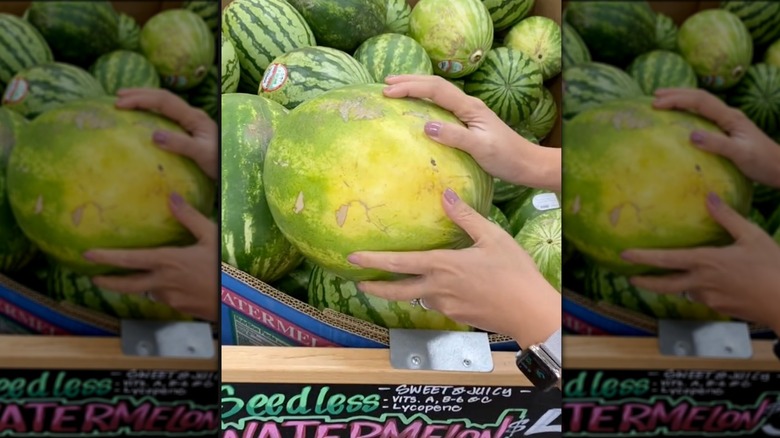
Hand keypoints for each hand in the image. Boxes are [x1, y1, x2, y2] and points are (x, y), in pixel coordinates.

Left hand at [85, 193, 217, 321]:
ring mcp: (172, 299)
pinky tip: (172, 286)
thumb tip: (172, 196)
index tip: (88, 255)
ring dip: (142, 286)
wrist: (242, 298)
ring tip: (138, 279)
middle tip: (95, 279)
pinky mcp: (182, 310)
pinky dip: (163, 292)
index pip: (130, 260)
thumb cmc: (227, 263)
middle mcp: (164, 282)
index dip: (107, 258)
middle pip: (128, 285)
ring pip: (149, 292)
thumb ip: (189, 217)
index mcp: (168, 261)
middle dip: (109, 283)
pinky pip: (166, 299)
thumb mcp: (212, 235)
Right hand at [115, 88, 217, 179]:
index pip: (163, 101)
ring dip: (145, 100)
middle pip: (163, 97)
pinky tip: (143, 116)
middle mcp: (192, 115)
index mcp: (194, 117)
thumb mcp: (202, 155)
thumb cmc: (221, 163)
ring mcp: (192, 122)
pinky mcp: (190, 130)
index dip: (141, 99)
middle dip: (140, 94)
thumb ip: (181, 144)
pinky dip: (152, 111)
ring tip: (126, 100)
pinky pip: (167, 115)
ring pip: (165, 104)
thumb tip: (154, 135)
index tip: (120, 103)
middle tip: (117, 96)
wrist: (235, 170)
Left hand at [347, 188, 560, 346]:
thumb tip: (445, 195)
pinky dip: (431, 295)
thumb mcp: (492, 237)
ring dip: (405, 291)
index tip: (353, 258)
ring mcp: (446, 306)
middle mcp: (438, 288)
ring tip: (397, 282)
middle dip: (375, 287)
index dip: (373, 261)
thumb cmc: (514, 271)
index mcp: (442, 265)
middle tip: (359, 282)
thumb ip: (465, 217)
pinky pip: (438, 303)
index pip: (399, 264)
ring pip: (418, 297)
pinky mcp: (457, 316)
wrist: (530, 312)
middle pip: (397, 291)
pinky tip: (440, 288)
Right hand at [383, 75, 560, 191]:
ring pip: (438, 92)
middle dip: (410, 81)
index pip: (436, 90)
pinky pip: (441, 105)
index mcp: (469, 107)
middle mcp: (468, 105)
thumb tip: (427, 126)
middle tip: (385, 82)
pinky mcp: (467, 122)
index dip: (411, 88)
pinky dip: (425, 100)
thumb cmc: (506, 157)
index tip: (389, 91)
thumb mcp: (481, 148)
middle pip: (435, 85)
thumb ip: (455, 136)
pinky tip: (417, 106)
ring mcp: (467, 112)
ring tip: (395, 88)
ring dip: (416, 87)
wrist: (526, 163)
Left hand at [622, 192, 779, 333]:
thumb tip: (709, 197)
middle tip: (630, 278)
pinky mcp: (719, 309)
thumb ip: (727, 217)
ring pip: (684, 292)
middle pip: (664, 285)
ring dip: (674, 286)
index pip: (666, 260)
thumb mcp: (752, 236)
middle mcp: (701, 283)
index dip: (643, 257)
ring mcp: (709, 299)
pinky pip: (702, 298)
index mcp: (706, 262)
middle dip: (644, 282)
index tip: (624, 255)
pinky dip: (698, 290)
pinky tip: (707, 284)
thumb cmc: (773, 267)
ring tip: (667, 277)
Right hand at [653, 88, 779, 187]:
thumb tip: (691, 135)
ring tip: (663, 100)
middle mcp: (728, 115)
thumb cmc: (763, 163)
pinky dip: (688, 110)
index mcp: (730, 117)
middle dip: (677, 93)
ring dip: (682, 98)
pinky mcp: (727, 129)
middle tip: (654, 96)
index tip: (656, 104)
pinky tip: (681, 115)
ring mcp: (728, 121)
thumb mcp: (740, 155)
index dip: (677, 100)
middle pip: (700, 96)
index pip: (700, 101)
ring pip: (702, 103)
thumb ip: (717, 144)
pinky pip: (704, 114)